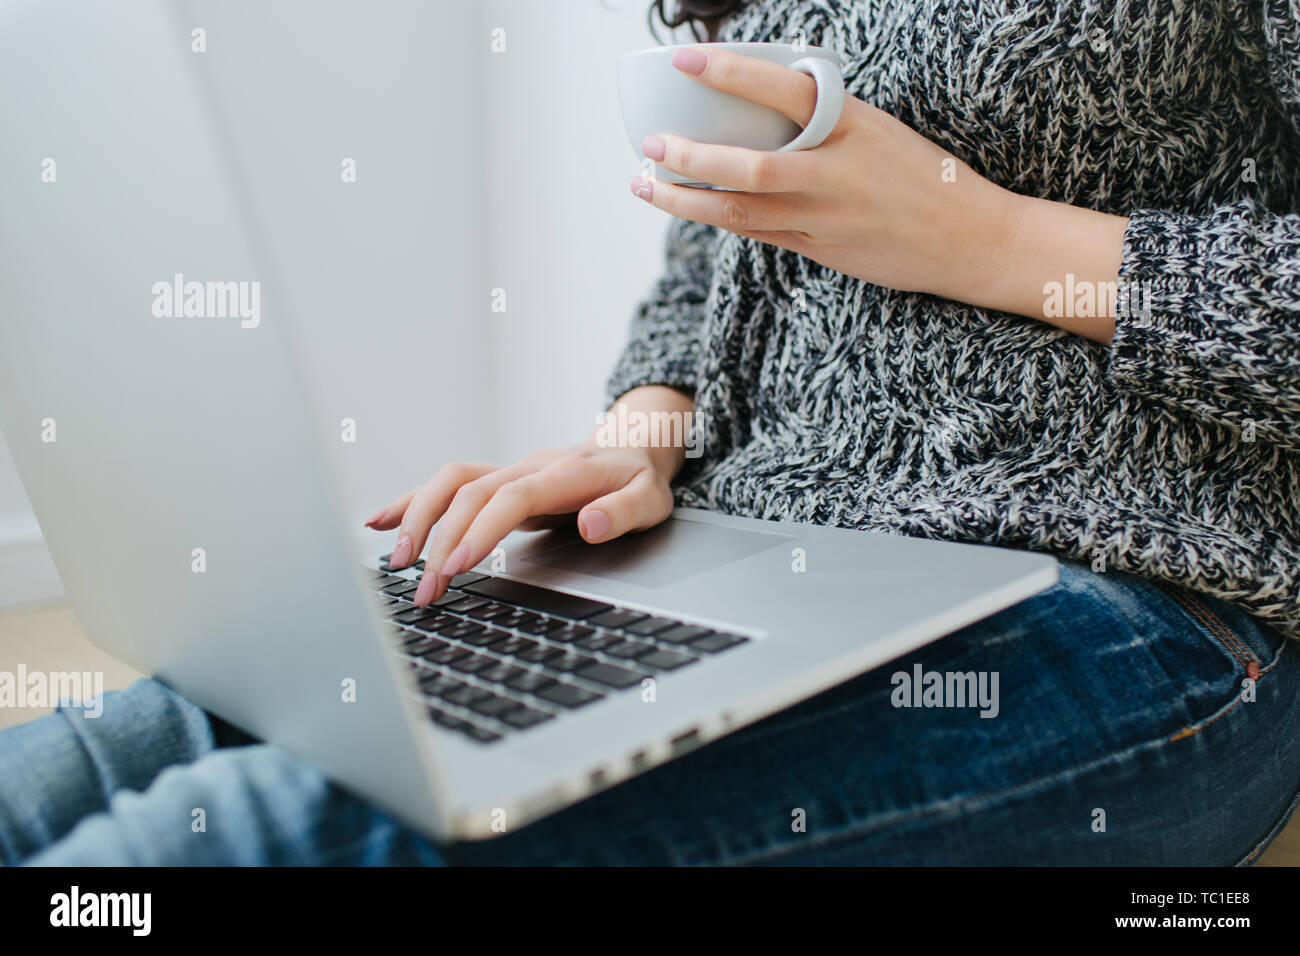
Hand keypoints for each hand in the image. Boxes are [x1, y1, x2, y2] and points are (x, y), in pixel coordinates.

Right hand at [365, 388, 691, 604]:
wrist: (631, 446)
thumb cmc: (639, 479)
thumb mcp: (651, 499)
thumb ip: (625, 512)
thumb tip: (592, 524)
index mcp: (564, 473)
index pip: (511, 497)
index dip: (480, 529)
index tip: (455, 565)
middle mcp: (528, 467)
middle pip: (470, 493)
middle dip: (440, 540)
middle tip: (423, 589)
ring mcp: (509, 471)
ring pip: (451, 483)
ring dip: (417, 518)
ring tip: (395, 561)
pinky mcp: (497, 482)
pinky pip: (449, 484)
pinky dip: (412, 501)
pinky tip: (380, 521)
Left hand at [630, 46, 1127, 340]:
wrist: (969, 240)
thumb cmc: (924, 176)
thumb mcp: (878, 131)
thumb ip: (824, 121)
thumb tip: (766, 104)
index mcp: (852, 127)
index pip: (784, 92)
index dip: (732, 73)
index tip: (686, 58)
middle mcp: (835, 174)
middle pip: (748, 167)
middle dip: (690, 157)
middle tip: (649, 144)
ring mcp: (825, 218)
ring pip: (740, 210)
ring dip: (687, 199)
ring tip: (645, 184)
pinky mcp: (820, 250)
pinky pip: (757, 232)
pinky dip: (720, 218)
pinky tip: (691, 206)